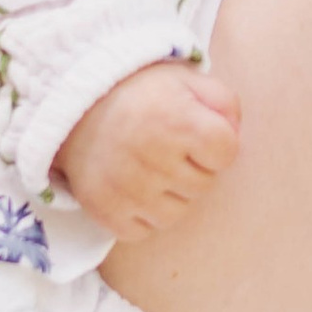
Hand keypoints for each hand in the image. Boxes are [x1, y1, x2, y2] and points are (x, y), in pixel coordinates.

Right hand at [54, 62, 241, 238]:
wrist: (76, 108)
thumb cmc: (142, 94)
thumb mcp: (188, 81)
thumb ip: (225, 103)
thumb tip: (236, 139)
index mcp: (177, 122)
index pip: (227, 152)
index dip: (217, 143)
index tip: (196, 131)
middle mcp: (152, 158)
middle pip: (204, 185)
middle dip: (193, 167)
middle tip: (166, 146)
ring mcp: (127, 189)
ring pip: (176, 213)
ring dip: (170, 194)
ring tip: (150, 167)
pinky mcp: (105, 211)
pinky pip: (144, 230)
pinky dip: (142, 214)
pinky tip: (132, 187)